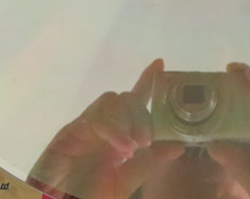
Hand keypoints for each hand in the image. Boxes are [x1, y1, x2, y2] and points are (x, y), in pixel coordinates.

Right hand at [27, 59, 184, 198]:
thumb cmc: (88, 195)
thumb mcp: (125, 182)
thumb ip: (149, 163)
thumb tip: (179, 145)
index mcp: (119, 135)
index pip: (135, 102)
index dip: (146, 82)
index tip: (160, 64)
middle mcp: (105, 126)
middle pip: (127, 98)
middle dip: (141, 114)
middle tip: (147, 141)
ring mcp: (87, 126)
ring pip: (112, 101)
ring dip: (127, 120)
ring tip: (133, 147)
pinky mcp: (70, 132)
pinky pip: (95, 118)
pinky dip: (112, 129)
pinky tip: (121, 147)